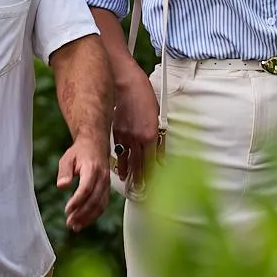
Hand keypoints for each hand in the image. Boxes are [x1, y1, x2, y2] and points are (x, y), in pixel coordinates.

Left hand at [56, 137, 110, 230]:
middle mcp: (102, 177)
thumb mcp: (67, 158)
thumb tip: (61, 186)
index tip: (67, 210)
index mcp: (92, 168)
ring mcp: (107, 183)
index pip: (86, 188)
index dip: (77, 201)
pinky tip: (84, 221)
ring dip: (89, 217)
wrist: (96, 145)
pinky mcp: (107, 189)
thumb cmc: (80, 152)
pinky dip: (94, 215)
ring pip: (101, 204)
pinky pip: (103, 204)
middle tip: (70, 223)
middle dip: (82, 214)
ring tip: (76, 226)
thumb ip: (64, 172)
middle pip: (94, 199)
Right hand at [111, 66, 161, 191]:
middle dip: (142, 181)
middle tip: (143, 192)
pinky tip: (121, 168)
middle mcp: (137, 139)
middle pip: (140, 165)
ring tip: (131, 185)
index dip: (155, 174)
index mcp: (150, 134)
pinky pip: (119, 151)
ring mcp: (124, 137)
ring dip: (130, 174)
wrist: (124, 84)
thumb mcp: (157, 114)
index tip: (157, 184)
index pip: (153, 161)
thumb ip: (159, 135)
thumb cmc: (144, 96)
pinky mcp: (115, 133)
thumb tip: (161, 151)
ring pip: (127, 160)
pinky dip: (120, 161)